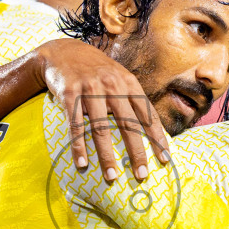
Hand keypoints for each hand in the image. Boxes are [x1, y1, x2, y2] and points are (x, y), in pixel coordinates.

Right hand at [36, 38, 170, 181]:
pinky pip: (75, 125)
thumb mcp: (119, 78)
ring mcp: (90, 90)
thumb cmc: (96, 72)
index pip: (147, 114)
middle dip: (136, 152)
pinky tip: (82, 164)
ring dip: (106, 156)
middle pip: (127, 124)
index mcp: (128, 83)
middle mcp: (112, 86)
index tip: (165, 159)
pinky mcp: (69, 94)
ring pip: (100, 129)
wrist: (63, 52)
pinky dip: (78, 147)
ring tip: (112, 177)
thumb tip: (154, 131)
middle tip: (142, 175)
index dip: (157, 138)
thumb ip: (133, 100)